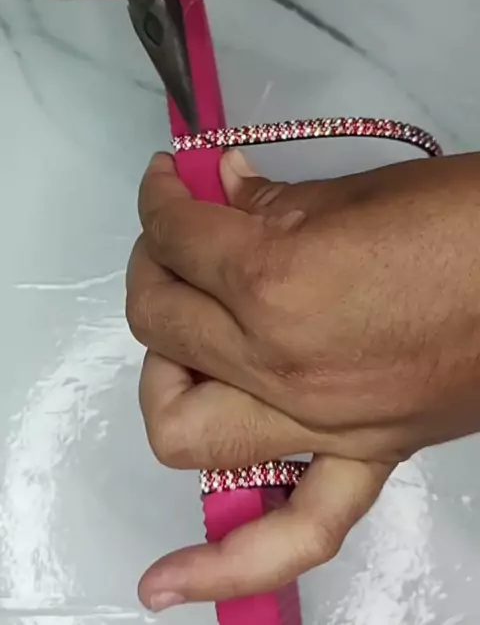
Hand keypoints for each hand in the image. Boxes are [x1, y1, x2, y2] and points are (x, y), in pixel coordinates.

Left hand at [127, 149, 479, 608]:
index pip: (176, 240)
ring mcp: (318, 424)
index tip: (166, 182)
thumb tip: (219, 184)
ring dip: (164, 380)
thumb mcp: (352, 193)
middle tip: (177, 242)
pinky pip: (291, 534)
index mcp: (274, 282)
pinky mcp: (364, 458)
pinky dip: (225, 564)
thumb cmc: (458, 219)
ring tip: (185, 347)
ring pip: (183, 429)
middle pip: (161, 323)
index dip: (159, 200)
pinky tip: (167, 582)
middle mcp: (279, 365)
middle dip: (153, 268)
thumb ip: (269, 199)